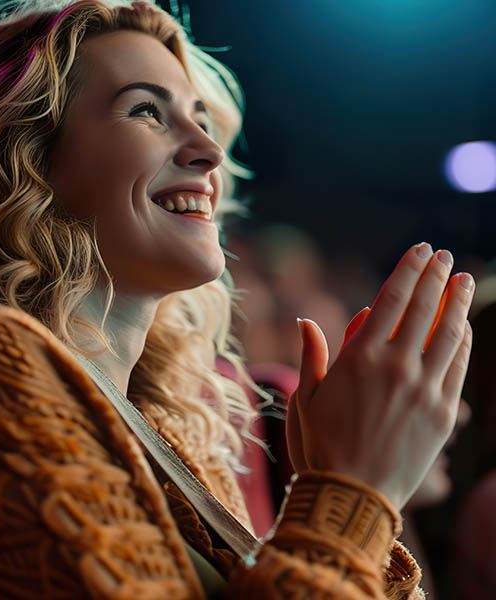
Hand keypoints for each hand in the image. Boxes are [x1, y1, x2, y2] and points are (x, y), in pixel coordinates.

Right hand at [287, 243, 473, 508]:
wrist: (351, 496)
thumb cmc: (320, 444)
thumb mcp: (306, 396)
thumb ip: (312, 355)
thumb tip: (306, 322)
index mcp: (359, 358)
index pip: (392, 300)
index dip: (408, 270)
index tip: (420, 250)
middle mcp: (396, 367)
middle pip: (424, 309)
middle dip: (436, 276)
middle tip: (443, 256)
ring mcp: (424, 390)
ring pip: (449, 334)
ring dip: (458, 302)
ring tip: (464, 279)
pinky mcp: (442, 414)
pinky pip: (458, 366)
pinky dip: (463, 341)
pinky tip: (463, 326)